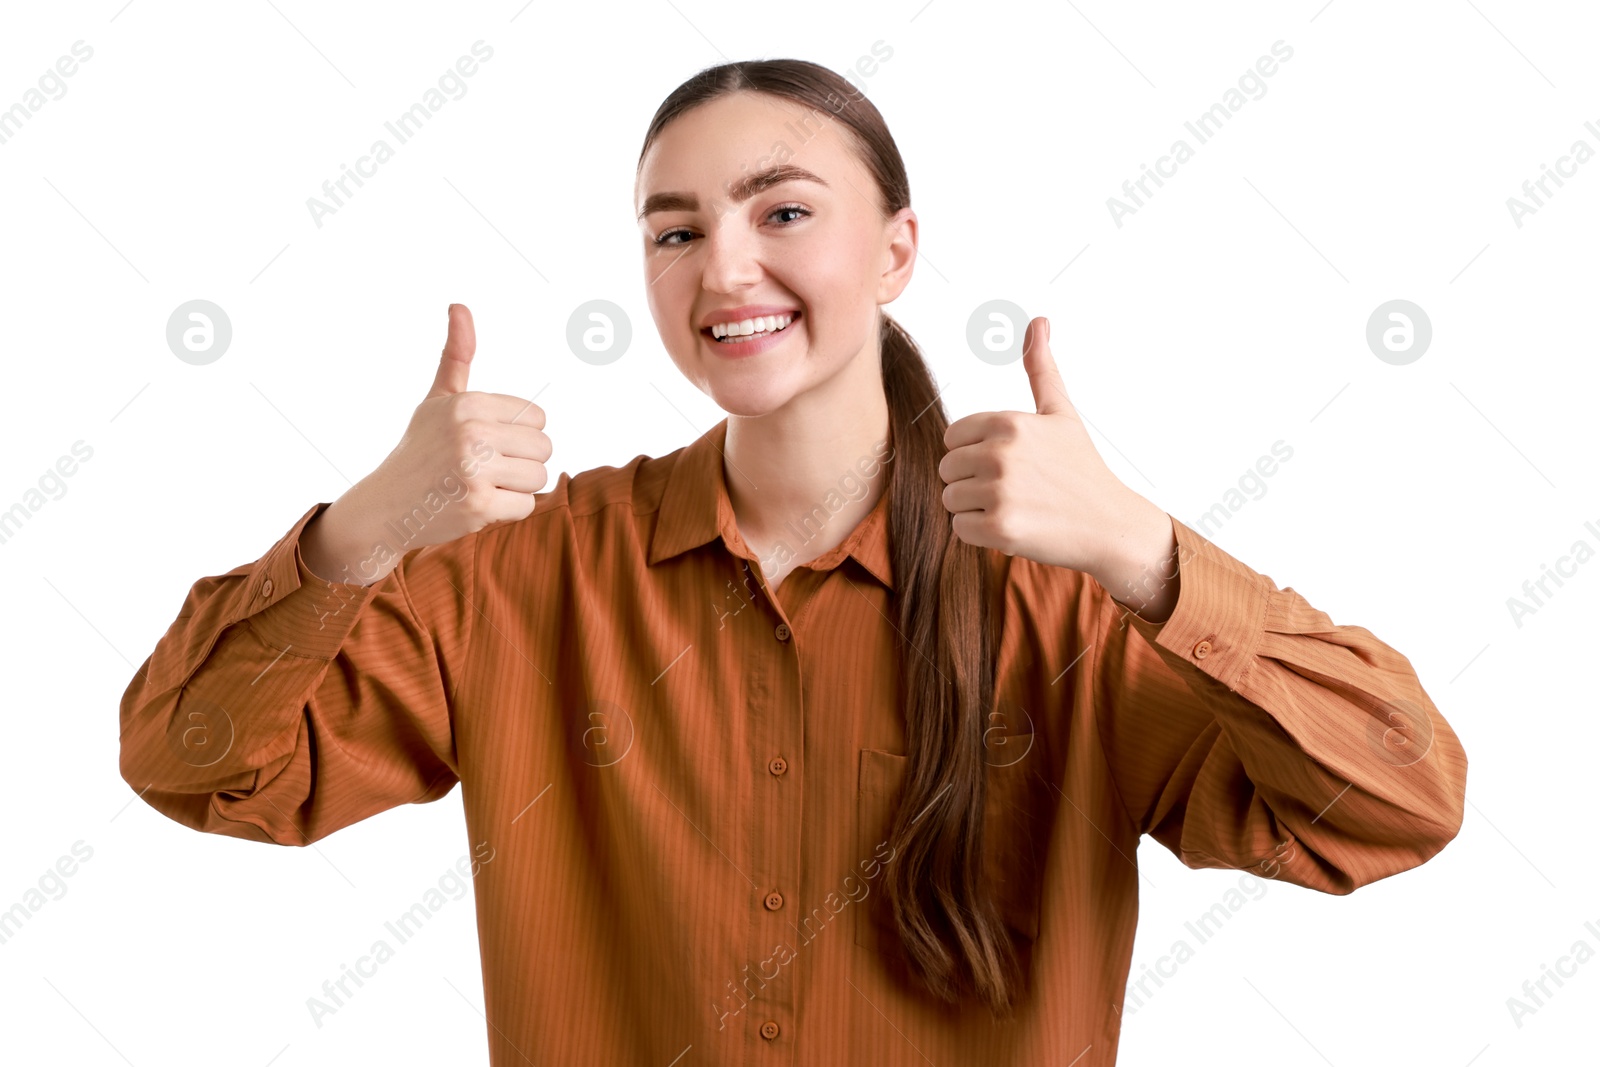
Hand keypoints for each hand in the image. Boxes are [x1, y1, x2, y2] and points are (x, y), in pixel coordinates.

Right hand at [305, 304, 551, 583]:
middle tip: (485, 468)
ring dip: (516, 487)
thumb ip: (456, 356)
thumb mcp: (437, 400)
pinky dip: (507, 511)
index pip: (537, 417)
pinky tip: (477, 505)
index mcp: (467, 404)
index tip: (487, 443)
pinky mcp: (478, 506)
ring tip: (482, 485)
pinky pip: (526, 506)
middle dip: (521, 462)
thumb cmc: (421, 450)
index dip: (518, 434)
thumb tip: (459, 305)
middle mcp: (471, 433)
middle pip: (544, 448)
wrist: (386, 506)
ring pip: (539, 478)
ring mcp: (474, 471)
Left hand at [938, 316, 1166, 581]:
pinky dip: (980, 533)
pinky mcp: (1000, 529)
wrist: (1109, 523)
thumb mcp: (1061, 412)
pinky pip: (960, 528)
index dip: (974, 453)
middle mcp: (1001, 454)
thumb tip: (1039, 320)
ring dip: (976, 508)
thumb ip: (1040, 368)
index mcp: (1008, 422)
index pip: (952, 437)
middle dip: (972, 481)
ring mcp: (999, 492)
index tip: (1007, 462)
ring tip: (1014, 506)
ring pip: (951, 499)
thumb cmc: (1081, 466)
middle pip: (947, 468)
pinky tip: (1014, 526)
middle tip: (1013, 489)